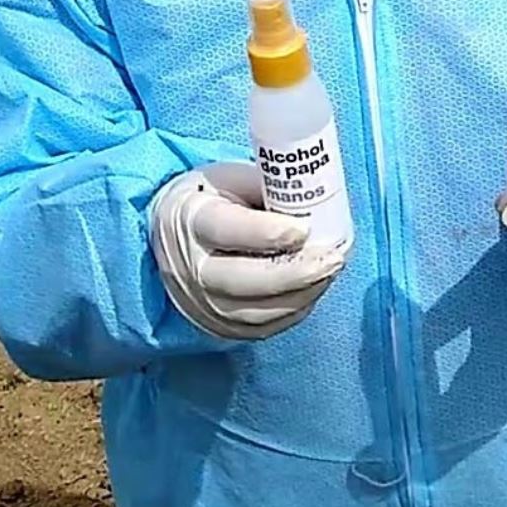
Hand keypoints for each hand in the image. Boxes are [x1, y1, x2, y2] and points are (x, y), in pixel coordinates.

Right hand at [149, 162, 348, 339]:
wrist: (172, 234)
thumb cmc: (214, 198)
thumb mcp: (233, 178)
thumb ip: (270, 188)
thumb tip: (316, 203)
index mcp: (191, 219)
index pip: (225, 230)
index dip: (266, 233)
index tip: (304, 228)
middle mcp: (189, 268)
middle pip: (240, 280)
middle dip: (294, 273)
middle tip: (333, 259)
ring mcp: (199, 303)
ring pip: (253, 312)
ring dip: (301, 295)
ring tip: (331, 271)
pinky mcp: (215, 325)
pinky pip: (259, 328)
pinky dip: (292, 311)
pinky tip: (314, 289)